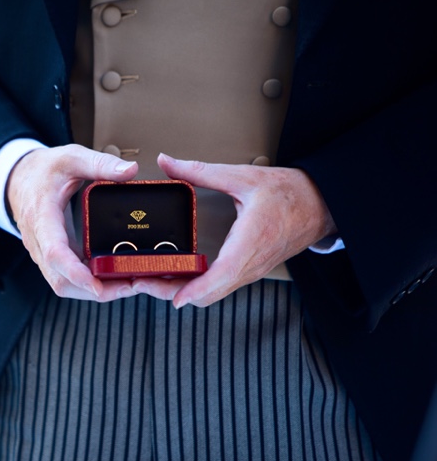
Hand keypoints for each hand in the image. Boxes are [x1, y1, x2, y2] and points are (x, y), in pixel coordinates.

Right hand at [7, 144, 138, 300]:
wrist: (19, 178)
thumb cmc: (43, 170)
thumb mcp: (70, 157)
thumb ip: (100, 164)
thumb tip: (129, 171)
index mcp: (42, 216)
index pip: (54, 253)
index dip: (75, 271)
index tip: (96, 284)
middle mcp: (38, 241)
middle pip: (60, 280)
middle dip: (93, 290)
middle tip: (128, 286)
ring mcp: (42, 253)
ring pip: (63, 285)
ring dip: (93, 292)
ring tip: (126, 285)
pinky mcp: (50, 258)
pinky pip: (66, 279)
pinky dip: (88, 285)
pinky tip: (112, 279)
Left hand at [133, 153, 336, 307]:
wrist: (321, 204)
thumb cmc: (288, 192)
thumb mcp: (241, 177)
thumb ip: (200, 171)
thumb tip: (166, 162)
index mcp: (249, 242)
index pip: (220, 277)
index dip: (195, 290)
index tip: (173, 298)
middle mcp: (250, 264)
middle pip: (209, 294)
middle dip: (172, 293)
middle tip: (139, 283)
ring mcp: (250, 271)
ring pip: (213, 294)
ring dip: (182, 292)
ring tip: (149, 280)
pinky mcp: (249, 270)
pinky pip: (220, 287)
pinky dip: (195, 287)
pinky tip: (176, 276)